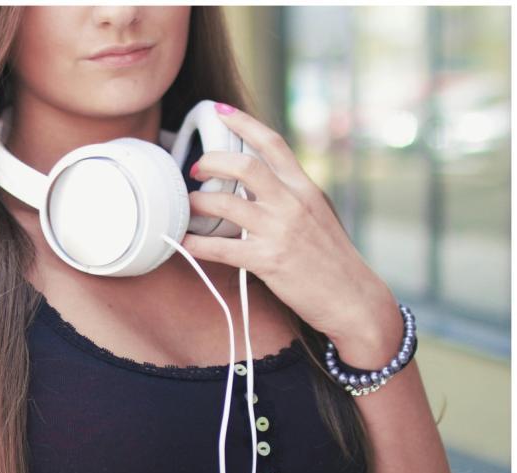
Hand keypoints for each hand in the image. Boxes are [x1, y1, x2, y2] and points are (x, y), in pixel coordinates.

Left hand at [181, 102, 397, 349]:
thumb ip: (292, 195)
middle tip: (196, 169)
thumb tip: (259, 182)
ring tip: (189, 205)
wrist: (353, 298)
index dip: (243, 123)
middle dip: (211, 161)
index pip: (272, 144)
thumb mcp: (319, 215)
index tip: (220, 111)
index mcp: (304, 188)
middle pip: (243, 165)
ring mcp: (279, 231)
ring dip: (198, 202)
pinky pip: (220, 248)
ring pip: (226, 203)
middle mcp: (292, 203)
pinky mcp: (268, 260)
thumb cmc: (332, 259)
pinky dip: (196, 244)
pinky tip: (183, 242)